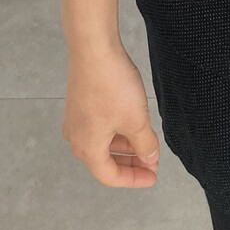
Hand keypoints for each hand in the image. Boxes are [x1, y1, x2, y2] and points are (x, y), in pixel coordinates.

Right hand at [62, 42, 160, 186]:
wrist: (94, 50)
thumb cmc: (112, 87)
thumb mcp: (136, 120)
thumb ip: (145, 145)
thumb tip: (150, 159)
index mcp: (87, 149)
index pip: (110, 176)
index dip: (134, 179)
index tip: (153, 176)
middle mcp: (76, 138)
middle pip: (104, 161)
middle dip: (131, 163)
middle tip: (153, 161)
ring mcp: (75, 120)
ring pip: (102, 143)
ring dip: (125, 146)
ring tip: (147, 141)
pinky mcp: (79, 104)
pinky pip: (99, 127)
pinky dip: (117, 131)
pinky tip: (133, 122)